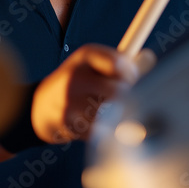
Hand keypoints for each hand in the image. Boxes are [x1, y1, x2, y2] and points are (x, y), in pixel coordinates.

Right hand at [30, 44, 154, 143]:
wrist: (38, 106)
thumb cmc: (76, 82)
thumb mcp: (93, 64)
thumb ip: (121, 62)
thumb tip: (149, 58)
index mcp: (85, 56)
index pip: (118, 63)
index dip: (132, 74)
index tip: (134, 80)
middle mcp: (74, 76)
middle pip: (117, 92)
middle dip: (128, 99)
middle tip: (129, 101)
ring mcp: (69, 102)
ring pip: (110, 114)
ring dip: (116, 117)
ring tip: (111, 112)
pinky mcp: (67, 124)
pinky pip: (100, 131)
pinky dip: (103, 130)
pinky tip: (97, 124)